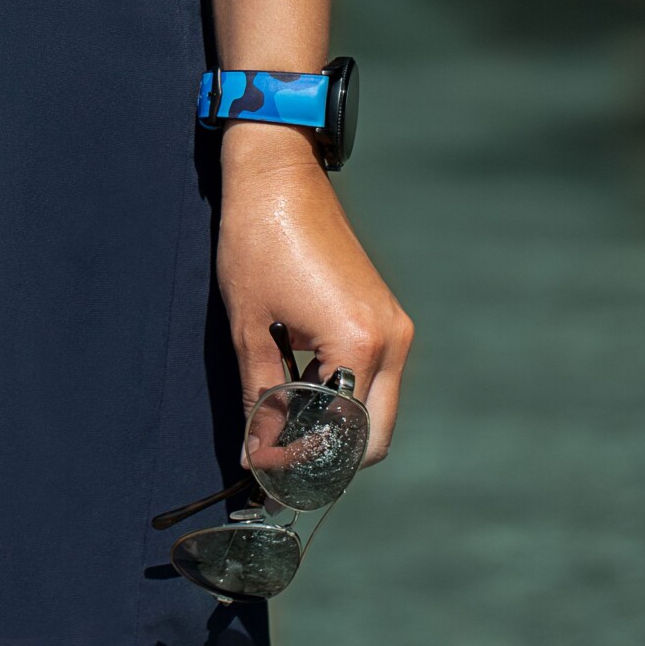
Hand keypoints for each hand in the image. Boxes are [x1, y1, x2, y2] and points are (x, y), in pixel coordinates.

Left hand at [217, 122, 413, 466]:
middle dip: (333, 456)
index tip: (265, 466)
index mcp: (359, 343)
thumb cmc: (259, 244)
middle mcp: (391, 338)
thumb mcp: (251, 328)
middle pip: (378, 433)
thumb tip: (259, 450)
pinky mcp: (385, 312)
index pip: (348, 437)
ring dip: (338, 425)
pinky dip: (345, 393)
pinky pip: (376, 374)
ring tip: (283, 420)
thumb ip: (259, 397)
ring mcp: (394, 323)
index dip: (305, 462)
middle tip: (281, 456)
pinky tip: (301, 382)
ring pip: (379, 405)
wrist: (279, 179)